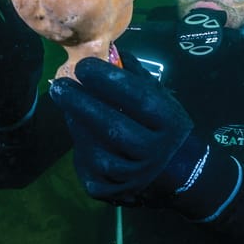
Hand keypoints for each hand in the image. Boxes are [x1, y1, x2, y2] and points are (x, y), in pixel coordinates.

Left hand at [49, 55, 206, 205]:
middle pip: (112, 126)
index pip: (137, 98)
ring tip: (66, 104)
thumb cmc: (167, 128)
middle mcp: (154, 153)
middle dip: (81, 103)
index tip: (83, 66)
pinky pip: (88, 168)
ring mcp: (134, 177)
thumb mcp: (163, 99)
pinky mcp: (115, 193)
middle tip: (60, 85)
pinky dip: (80, 147)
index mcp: (169, 123)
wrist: (183, 176)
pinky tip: (79, 132)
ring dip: (77, 125)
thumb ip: (135, 76)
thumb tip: (107, 49)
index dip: (108, 81)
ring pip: (96, 150)